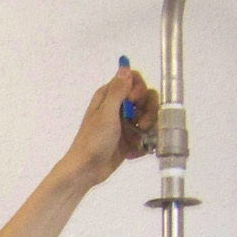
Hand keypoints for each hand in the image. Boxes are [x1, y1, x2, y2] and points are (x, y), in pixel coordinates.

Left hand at [61, 66, 157, 187]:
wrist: (87, 170)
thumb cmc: (93, 141)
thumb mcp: (106, 114)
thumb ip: (117, 91)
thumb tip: (124, 66)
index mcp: (109, 97)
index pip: (133, 80)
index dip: (139, 89)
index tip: (134, 101)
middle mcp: (118, 107)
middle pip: (146, 98)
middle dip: (149, 110)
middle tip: (142, 123)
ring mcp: (124, 123)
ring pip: (149, 116)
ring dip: (149, 126)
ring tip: (140, 138)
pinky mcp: (129, 139)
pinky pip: (145, 135)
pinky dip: (143, 143)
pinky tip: (134, 150)